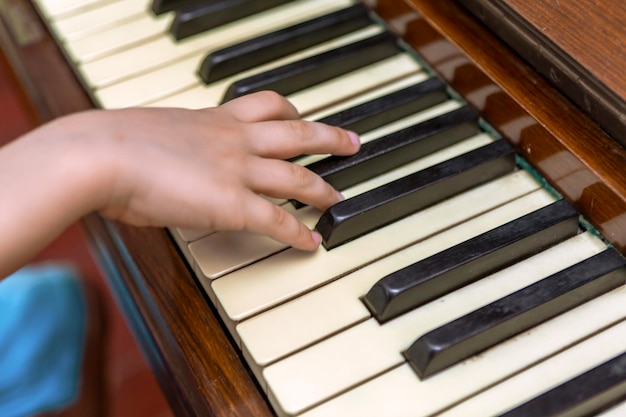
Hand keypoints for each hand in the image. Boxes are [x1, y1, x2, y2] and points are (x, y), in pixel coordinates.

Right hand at [0, 90, 359, 276]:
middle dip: (329, 138)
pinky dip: (298, 233)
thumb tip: (167, 153)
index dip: (292, 112)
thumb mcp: (153, 131)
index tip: (303, 116)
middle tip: (351, 142)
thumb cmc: (112, 143)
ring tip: (338, 197)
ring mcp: (238, 171)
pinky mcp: (233, 204)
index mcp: (215, 118)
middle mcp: (235, 140)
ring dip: (323, 187)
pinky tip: (312, 243)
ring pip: (297, 175)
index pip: (267, 106)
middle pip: (298, 133)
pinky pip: (278, 220)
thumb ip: (173, 141)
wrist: (100, 155)